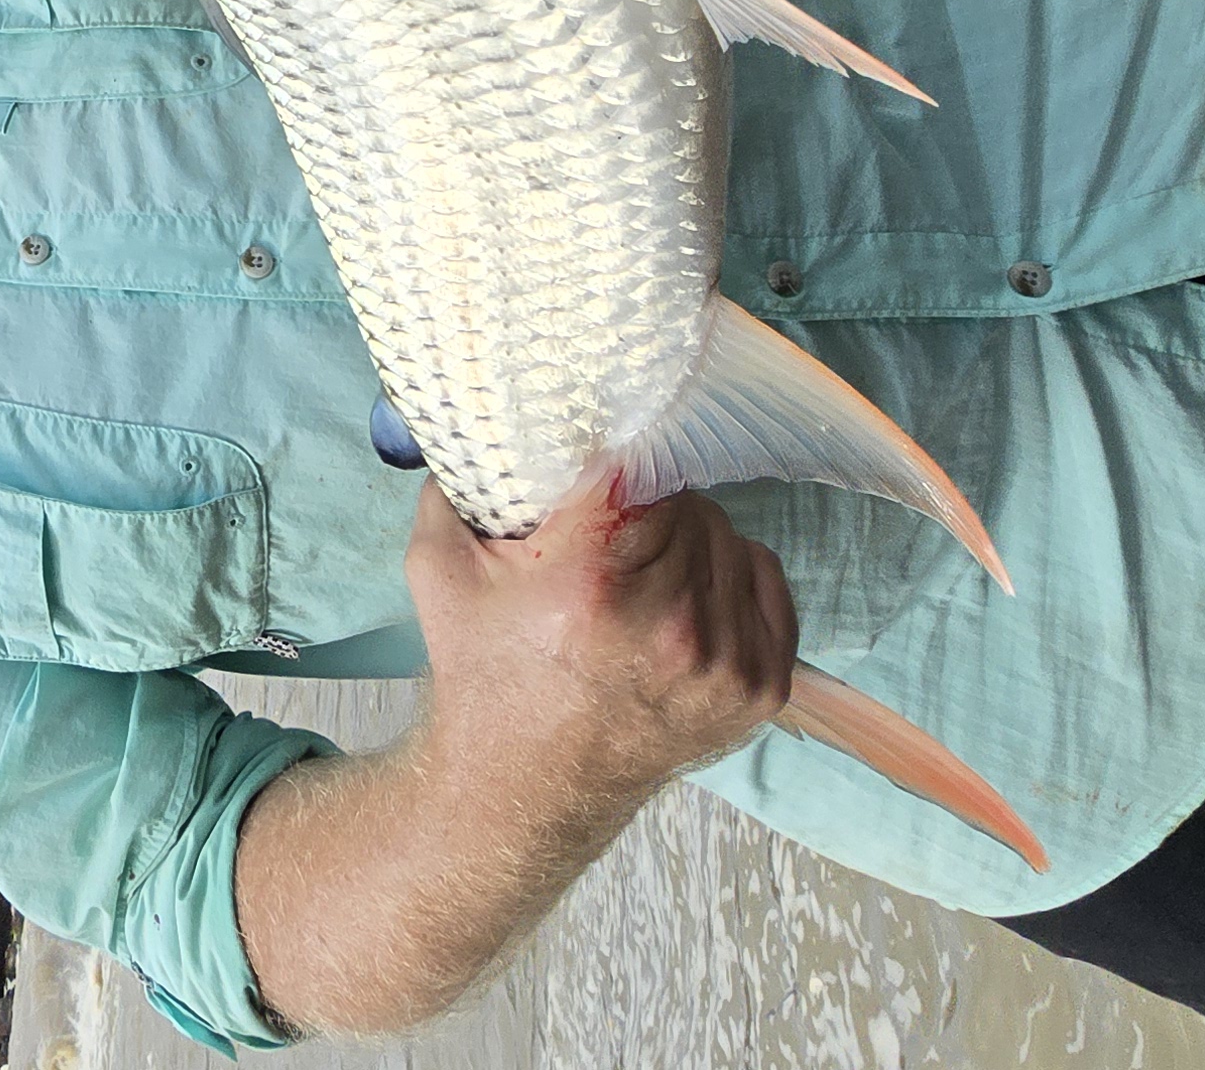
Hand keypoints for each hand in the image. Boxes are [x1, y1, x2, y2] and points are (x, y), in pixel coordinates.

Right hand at [229, 484, 796, 1035]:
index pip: (637, 470)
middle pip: (685, 501)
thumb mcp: (438, 567)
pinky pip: (766, 578)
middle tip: (608, 538)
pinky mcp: (760, 688)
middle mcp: (667, 623)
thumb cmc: (483, 671)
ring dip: (689, 541)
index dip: (615, 468)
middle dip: (647, 508)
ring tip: (640, 576)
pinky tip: (684, 600)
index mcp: (587, 584)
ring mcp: (722, 660)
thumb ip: (463, 479)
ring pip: (728, 535)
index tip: (596, 478)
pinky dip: (730, 576)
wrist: (523, 789)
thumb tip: (497, 415)